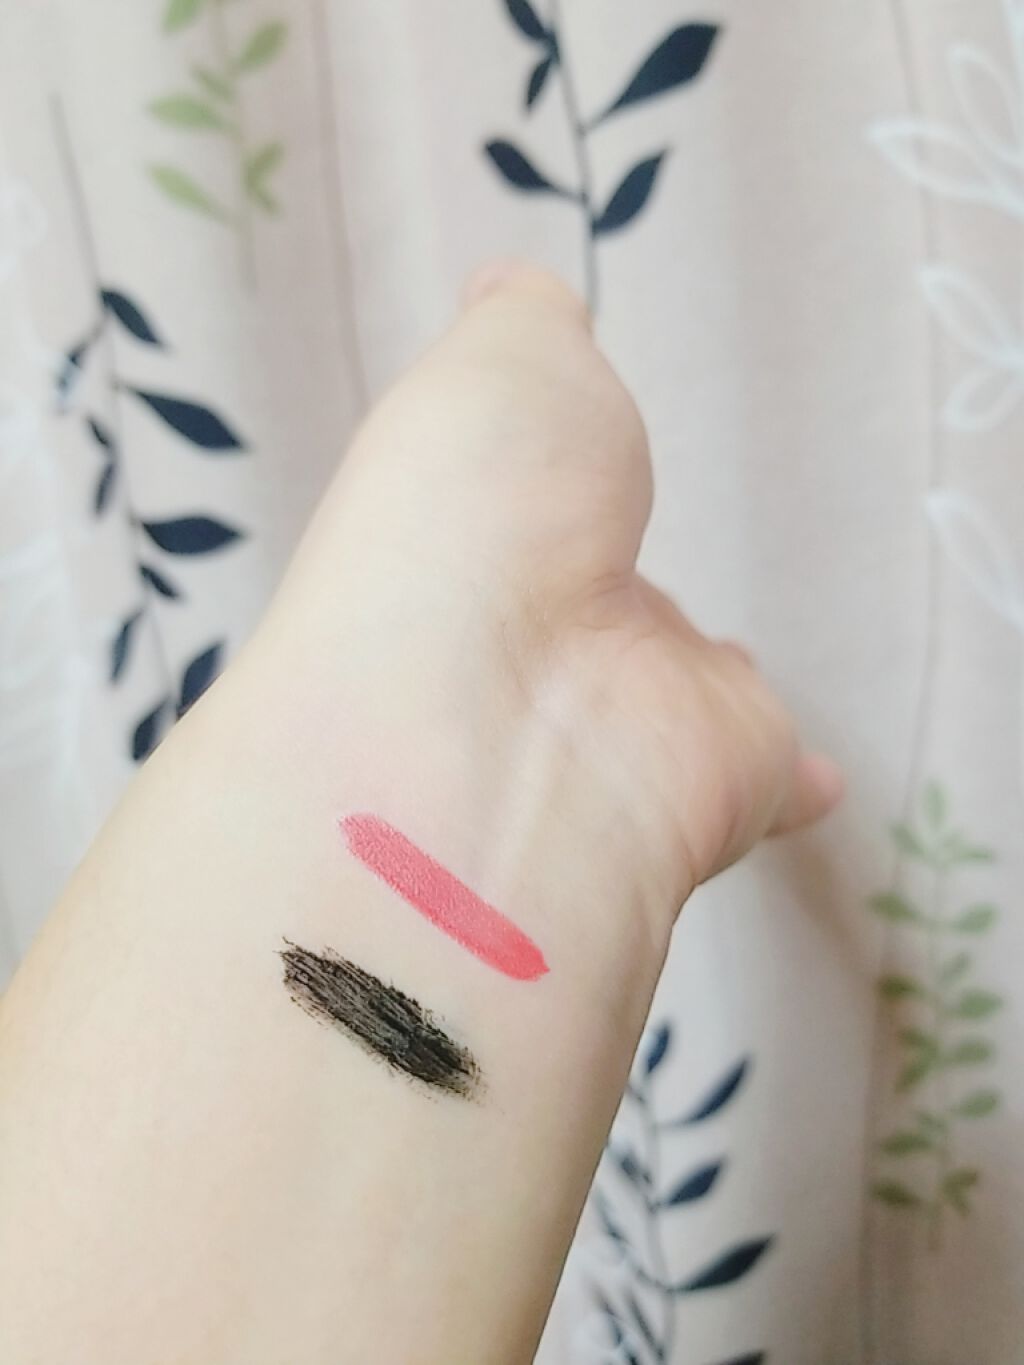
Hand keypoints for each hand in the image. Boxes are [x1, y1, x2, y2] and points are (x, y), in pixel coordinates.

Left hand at [262, 262, 841, 935]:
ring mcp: (630, 712)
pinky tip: (814, 779)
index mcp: (477, 536)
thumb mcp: (502, 363)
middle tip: (628, 572)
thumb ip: (524, 322)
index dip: (524, 486)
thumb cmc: (484, 510)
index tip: (543, 459)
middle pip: (590, 614)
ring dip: (686, 679)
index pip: (508, 518)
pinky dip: (791, 778)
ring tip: (722, 662)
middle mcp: (543, 636)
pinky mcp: (723, 772)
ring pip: (667, 697)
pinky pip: (762, 770)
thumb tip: (507, 288)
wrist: (510, 709)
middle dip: (608, 596)